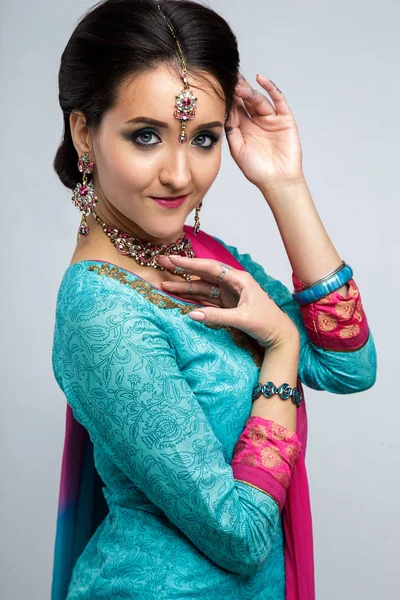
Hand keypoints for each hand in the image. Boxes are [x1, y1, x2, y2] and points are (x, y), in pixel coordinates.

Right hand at [157, 254, 299, 349]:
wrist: (280, 336)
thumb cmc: (268, 324)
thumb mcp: (242, 319)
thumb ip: (217, 317)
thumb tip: (192, 314)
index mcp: (240, 280)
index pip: (210, 268)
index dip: (190, 264)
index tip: (173, 259)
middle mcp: (233, 284)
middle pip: (203, 275)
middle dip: (183, 270)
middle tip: (162, 263)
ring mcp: (229, 295)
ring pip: (202, 288)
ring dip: (185, 287)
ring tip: (165, 285)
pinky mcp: (227, 306)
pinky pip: (206, 300)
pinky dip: (193, 299)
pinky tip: (179, 298)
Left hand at [225, 73, 303, 193]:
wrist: (276, 181)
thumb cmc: (256, 169)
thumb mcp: (237, 149)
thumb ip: (231, 129)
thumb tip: (224, 109)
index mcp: (243, 128)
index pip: (234, 108)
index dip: (228, 97)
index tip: (218, 85)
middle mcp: (256, 121)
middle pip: (246, 100)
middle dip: (237, 89)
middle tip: (228, 78)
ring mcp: (271, 119)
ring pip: (259, 99)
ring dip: (249, 91)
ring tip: (239, 85)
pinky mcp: (285, 119)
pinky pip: (278, 100)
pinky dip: (271, 88)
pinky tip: (261, 80)